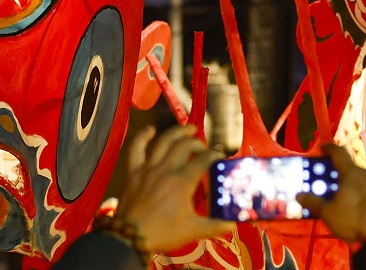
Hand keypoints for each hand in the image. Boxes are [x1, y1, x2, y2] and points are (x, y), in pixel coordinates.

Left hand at [113, 126, 235, 251]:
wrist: (131, 237)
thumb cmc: (164, 233)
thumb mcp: (193, 230)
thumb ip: (215, 226)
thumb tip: (233, 225)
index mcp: (183, 182)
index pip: (204, 160)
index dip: (215, 156)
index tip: (220, 158)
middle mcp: (167, 169)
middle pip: (185, 146)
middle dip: (198, 144)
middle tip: (203, 149)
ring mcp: (148, 168)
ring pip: (163, 142)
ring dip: (177, 132)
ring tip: (189, 129)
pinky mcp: (133, 171)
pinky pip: (136, 148)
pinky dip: (142, 136)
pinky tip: (150, 129)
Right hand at [296, 145, 365, 242]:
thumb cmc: (354, 219)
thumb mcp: (328, 213)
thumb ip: (313, 202)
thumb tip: (299, 195)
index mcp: (352, 173)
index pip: (339, 153)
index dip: (329, 149)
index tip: (322, 149)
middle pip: (351, 168)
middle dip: (339, 173)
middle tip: (330, 182)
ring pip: (362, 179)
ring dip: (352, 184)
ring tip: (344, 197)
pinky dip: (362, 193)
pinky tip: (358, 206)